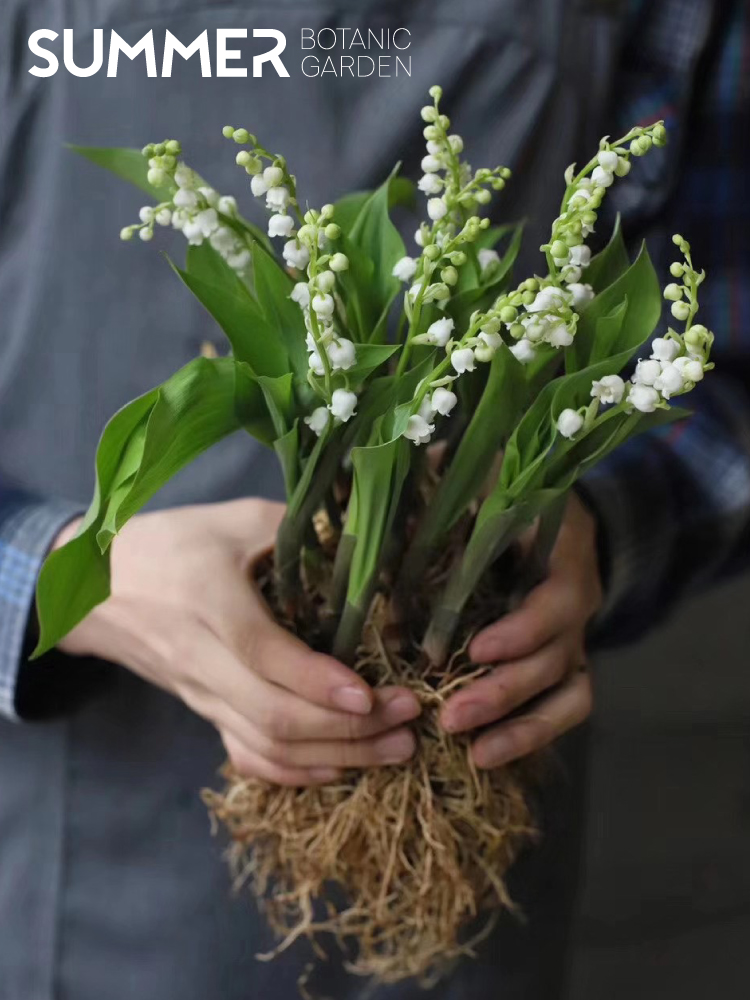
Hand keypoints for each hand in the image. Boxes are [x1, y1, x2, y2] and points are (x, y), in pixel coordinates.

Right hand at [54, 499, 420, 785]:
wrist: (93, 588)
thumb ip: (292, 525)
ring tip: (395, 747)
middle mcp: (203, 661)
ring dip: (336, 755)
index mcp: (209, 603)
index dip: (319, 682)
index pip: (264, 655)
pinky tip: (339, 767)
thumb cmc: (169, 544)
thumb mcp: (231, 519)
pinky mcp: (202, 710)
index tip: (374, 694)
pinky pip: (245, 755)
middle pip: (272, 716)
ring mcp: (201, 695)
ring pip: (266, 745)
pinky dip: (294, 772)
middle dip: (349, 728)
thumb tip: (363, 534)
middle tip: (409, 719)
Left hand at [440, 494, 600, 767]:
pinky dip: (528, 735)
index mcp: (561, 551)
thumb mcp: (477, 476)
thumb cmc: (501, 488)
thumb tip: (365, 487)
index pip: (559, 598)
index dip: (523, 630)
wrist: (546, 509)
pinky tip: (484, 756)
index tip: (476, 650)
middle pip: (556, 657)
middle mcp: (576, 599)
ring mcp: (574, 636)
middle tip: (451, 717)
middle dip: (505, 692)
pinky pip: (563, 708)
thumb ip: (438, 484)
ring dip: (520, 727)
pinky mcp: (564, 662)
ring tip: (471, 751)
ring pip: (567, 693)